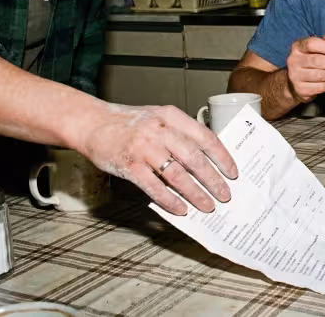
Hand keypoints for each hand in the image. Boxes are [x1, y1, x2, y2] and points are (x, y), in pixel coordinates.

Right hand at [75, 104, 237, 214]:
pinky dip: (169, 200)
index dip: (222, 157)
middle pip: (194, 158)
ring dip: (195, 193)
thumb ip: (179, 133)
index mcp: (171, 116)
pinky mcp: (128, 165)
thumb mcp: (158, 117)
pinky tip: (180, 209)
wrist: (91, 122)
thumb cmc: (128, 123)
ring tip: (207, 205)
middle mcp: (159, 130)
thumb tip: (207, 159)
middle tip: (225, 195)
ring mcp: (143, 148)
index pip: (205, 137)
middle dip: (213, 179)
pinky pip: (154, 187)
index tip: (233, 173)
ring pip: (177, 175)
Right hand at [284, 33, 324, 102]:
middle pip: (317, 60)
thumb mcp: (316, 49)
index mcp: (297, 47)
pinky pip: (320, 87)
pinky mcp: (300, 89)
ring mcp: (295, 76)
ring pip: (320, 75)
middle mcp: (293, 61)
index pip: (311, 44)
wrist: (296, 82)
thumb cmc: (310, 62)